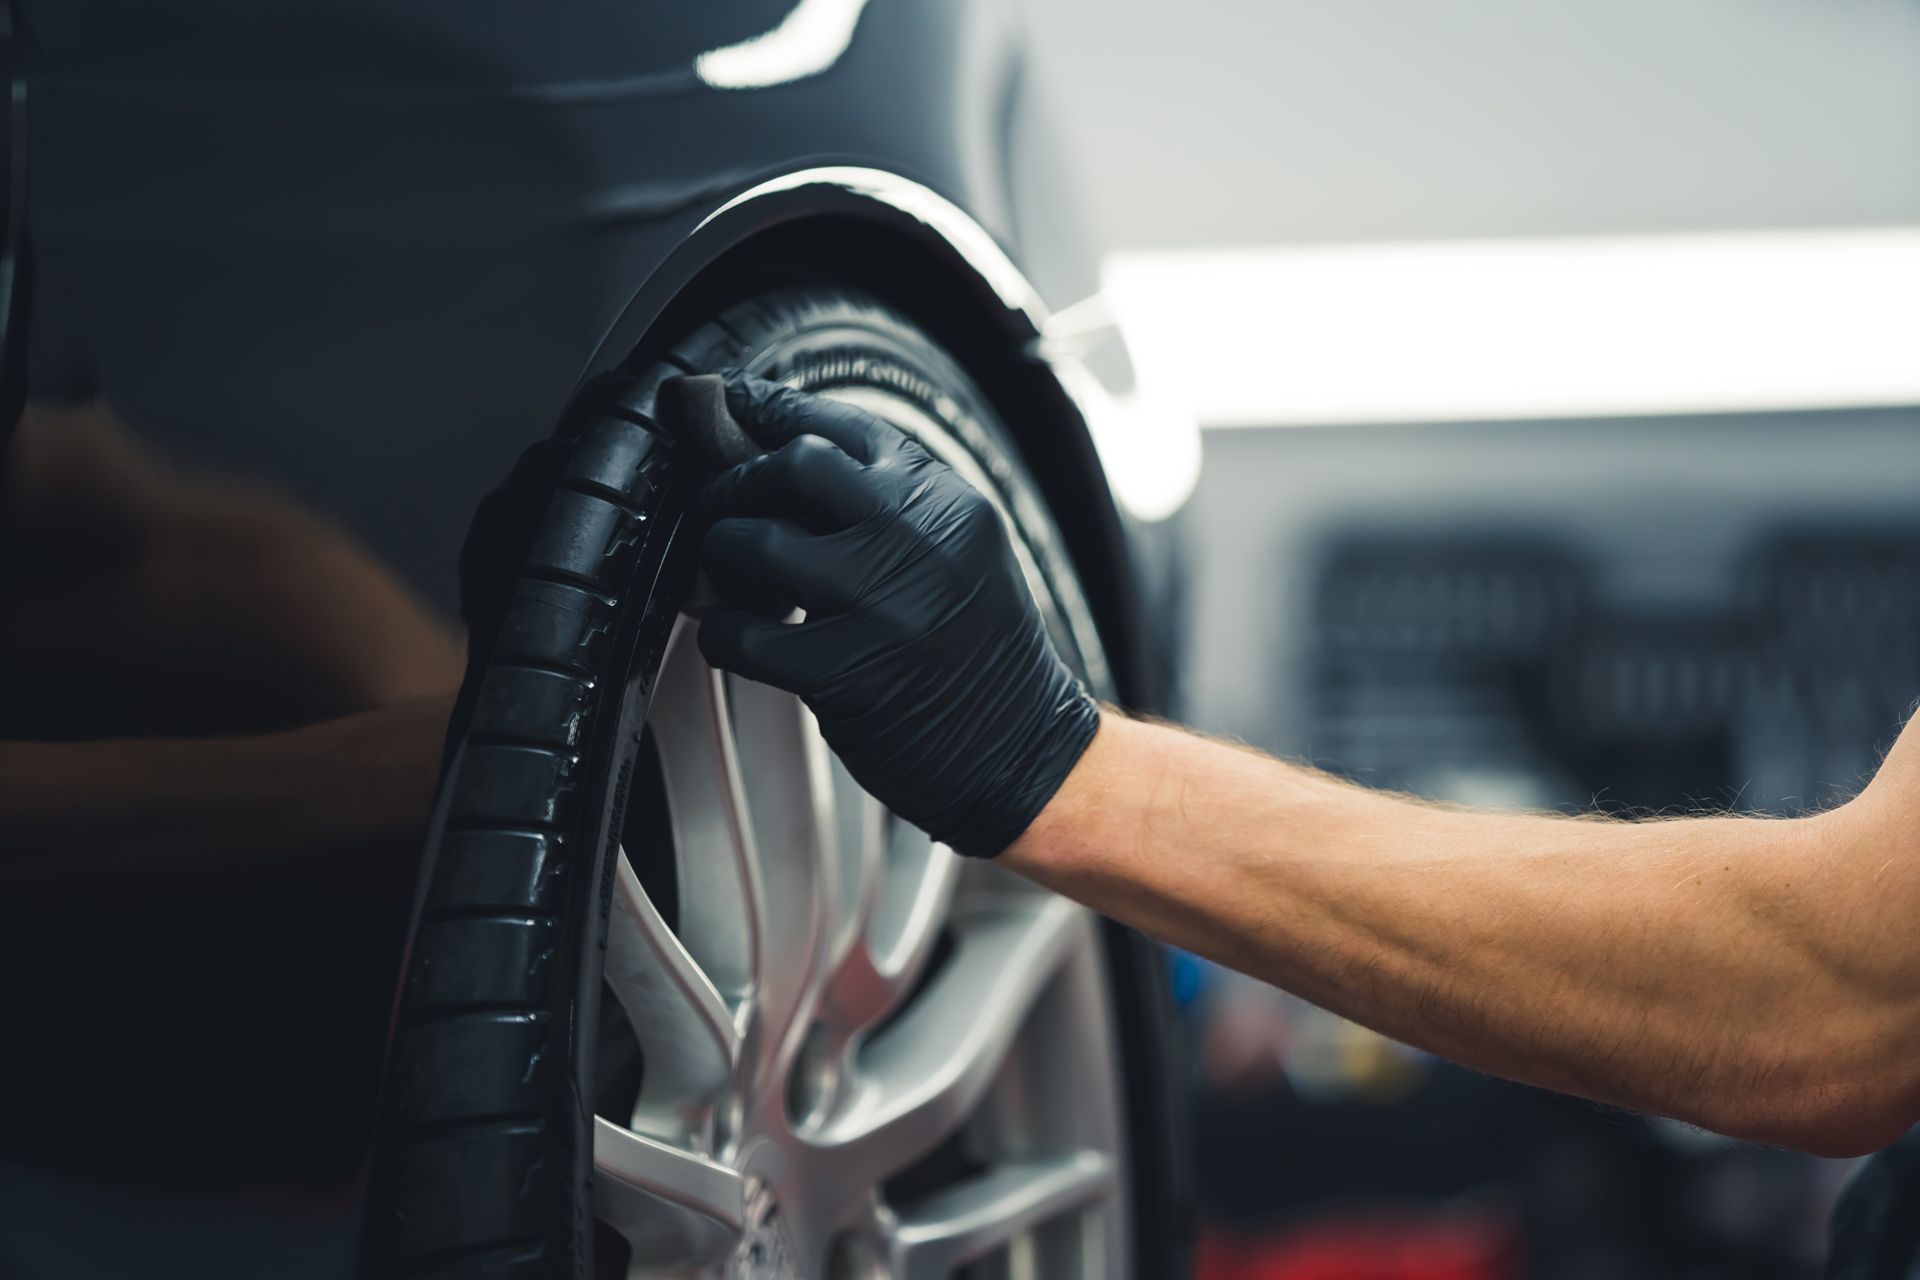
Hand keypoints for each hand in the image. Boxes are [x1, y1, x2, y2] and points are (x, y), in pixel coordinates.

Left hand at [697, 372, 1100, 856]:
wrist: (1021, 748)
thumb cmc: (981, 653)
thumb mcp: (962, 552)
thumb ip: (891, 506)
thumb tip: (785, 460)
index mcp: (947, 503)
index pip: (846, 428)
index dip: (774, 408)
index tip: (732, 401)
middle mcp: (916, 540)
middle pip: (794, 466)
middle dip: (737, 482)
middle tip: (721, 505)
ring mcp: (878, 605)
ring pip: (754, 543)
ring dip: (722, 555)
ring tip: (730, 575)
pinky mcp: (842, 671)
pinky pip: (742, 633)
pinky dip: (721, 632)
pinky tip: (734, 637)